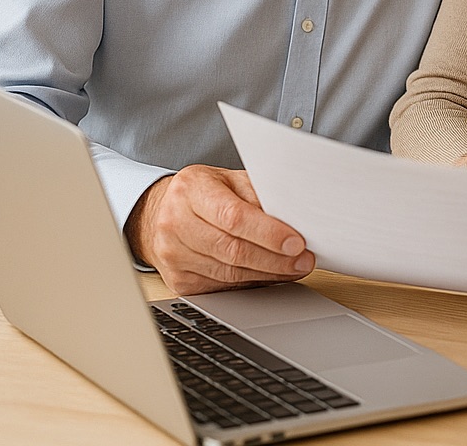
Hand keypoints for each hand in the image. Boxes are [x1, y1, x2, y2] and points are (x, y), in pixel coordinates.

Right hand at [125, 165, 313, 294]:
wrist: (162, 213)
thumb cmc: (204, 193)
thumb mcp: (230, 180)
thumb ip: (258, 194)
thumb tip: (293, 218)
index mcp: (191, 190)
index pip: (233, 216)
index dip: (268, 232)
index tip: (296, 242)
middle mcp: (175, 222)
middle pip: (232, 249)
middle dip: (275, 258)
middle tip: (303, 260)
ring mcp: (173, 254)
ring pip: (229, 273)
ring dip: (268, 273)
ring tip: (294, 267)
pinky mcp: (178, 280)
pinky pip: (222, 287)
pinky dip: (251, 282)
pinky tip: (269, 275)